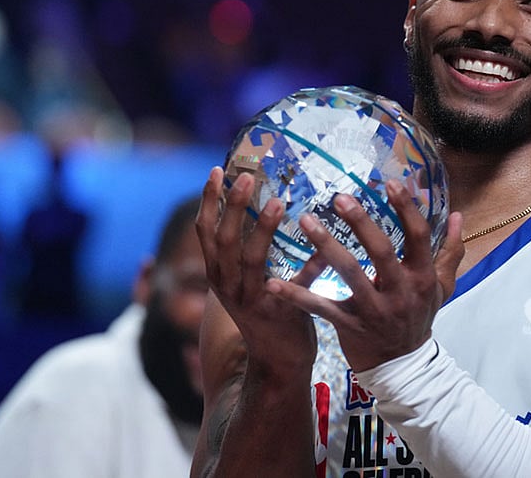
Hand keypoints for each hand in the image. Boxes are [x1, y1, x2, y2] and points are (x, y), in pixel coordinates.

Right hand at [195, 166, 319, 377]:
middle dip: (234, 206)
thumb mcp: (245, 278)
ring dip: (263, 230)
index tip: (217, 169)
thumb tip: (257, 201)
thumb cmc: (266, 309)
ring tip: (279, 202)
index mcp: (219, 272)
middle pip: (224, 240)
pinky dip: (311, 265)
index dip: (209, 200)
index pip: (205, 230)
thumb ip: (244, 248)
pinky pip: (295, 285)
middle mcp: (228, 286)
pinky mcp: (278, 315)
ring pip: (251, 260)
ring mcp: (251, 301)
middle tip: (247, 176)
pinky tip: (324, 246)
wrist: (277, 361)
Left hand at [266, 178, 464, 371]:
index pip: (418, 236)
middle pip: (381, 251)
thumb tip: (460, 215)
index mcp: (423, 277)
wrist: (403, 368)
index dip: (406, 209)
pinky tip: (273, 282)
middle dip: (361, 222)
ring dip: (326, 246)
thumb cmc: (419, 318)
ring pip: (349, 274)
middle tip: (339, 197)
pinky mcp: (349, 326)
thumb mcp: (442, 287)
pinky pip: (320, 308)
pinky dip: (296, 296)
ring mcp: (374, 310)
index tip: (391, 182)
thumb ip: (451, 251)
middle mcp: (401, 292)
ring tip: (305, 221)